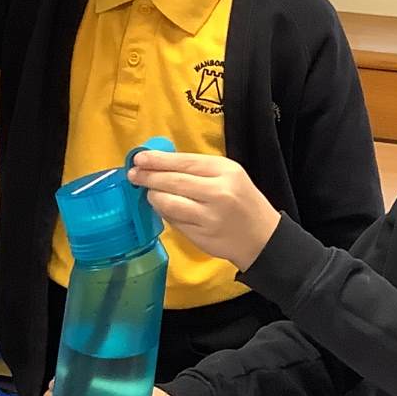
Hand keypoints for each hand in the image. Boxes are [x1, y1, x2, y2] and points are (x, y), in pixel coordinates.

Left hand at [127, 151, 280, 269]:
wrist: (263, 238)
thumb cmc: (242, 203)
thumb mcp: (229, 176)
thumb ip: (199, 169)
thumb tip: (159, 164)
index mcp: (226, 171)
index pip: (185, 162)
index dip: (158, 160)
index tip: (139, 157)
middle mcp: (219, 192)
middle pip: (174, 181)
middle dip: (149, 177)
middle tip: (133, 175)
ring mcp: (209, 216)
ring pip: (169, 203)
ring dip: (153, 197)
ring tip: (148, 194)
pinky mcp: (202, 235)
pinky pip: (174, 221)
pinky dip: (165, 214)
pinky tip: (163, 209)